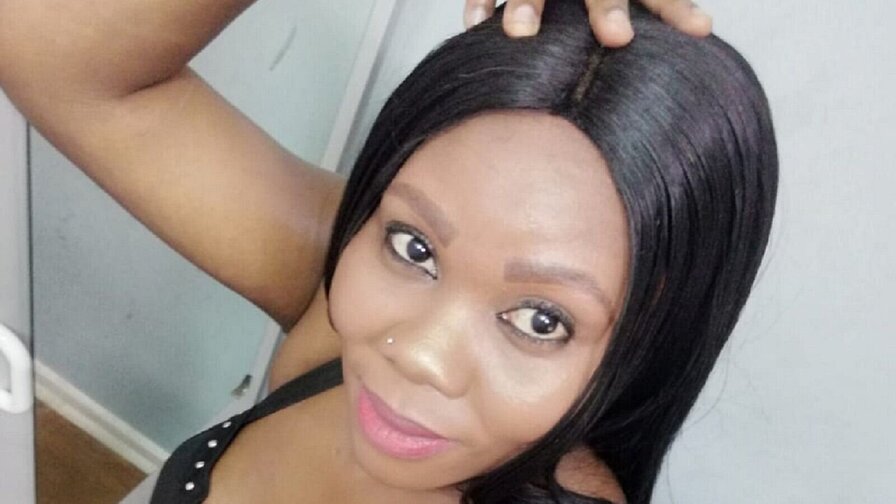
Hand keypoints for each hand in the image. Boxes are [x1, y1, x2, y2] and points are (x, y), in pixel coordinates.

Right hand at [463, 0, 711, 46]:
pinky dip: (481, 0)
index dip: (676, 9)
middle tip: (618, 37)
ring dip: (527, 3)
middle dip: (608, 7)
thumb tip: (684, 58)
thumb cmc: (600, 3)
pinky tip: (476, 26)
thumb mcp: (625, 1)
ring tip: (520, 33)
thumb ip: (643, 19)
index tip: (700, 30)